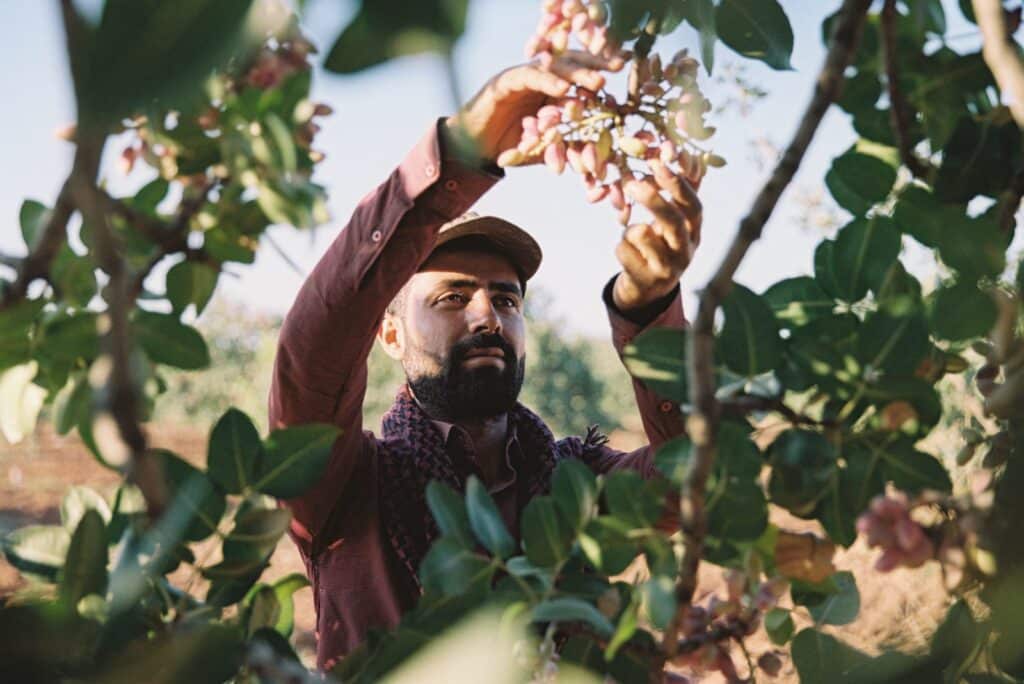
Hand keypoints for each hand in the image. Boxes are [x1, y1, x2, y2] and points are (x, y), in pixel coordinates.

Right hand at [446, 51, 623, 162]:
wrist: (472, 150)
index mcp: (552, 88)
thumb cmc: (510, 148)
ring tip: (596, 83)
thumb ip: (570, 152)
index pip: (580, 73)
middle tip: (618, 69)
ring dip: (576, 74)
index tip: (625, 70)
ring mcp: (522, 76)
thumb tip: (599, 167)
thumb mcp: (547, 150)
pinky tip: (562, 89)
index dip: (601, 70)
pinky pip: (528, 75)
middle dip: (595, 65)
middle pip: (571, 63)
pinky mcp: (505, 81)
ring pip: (553, 67)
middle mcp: (539, 77)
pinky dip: (546, 80)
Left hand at [612, 159, 701, 311]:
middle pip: (672, 222)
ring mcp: (667, 269)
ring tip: (635, 237)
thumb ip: (680, 193)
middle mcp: (686, 251)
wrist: (647, 290)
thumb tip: (687, 151)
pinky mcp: (646, 281)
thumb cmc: (660, 246)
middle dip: (653, 200)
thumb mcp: (674, 223)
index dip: (679, 185)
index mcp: (694, 232)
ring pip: (641, 234)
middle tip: (632, 182)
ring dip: (630, 229)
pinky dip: (620, 247)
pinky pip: (623, 250)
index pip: (693, 206)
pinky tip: (629, 256)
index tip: (661, 162)